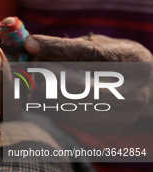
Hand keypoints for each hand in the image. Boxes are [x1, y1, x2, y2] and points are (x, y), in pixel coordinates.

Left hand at [23, 34, 152, 131]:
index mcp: (133, 61)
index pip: (89, 54)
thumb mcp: (108, 46)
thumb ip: (77, 46)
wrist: (150, 94)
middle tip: (30, 65)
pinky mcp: (108, 127)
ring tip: (38, 79)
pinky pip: (71, 118)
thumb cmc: (122, 63)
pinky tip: (49, 94)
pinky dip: (54, 104)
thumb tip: (37, 46)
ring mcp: (121, 114)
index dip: (57, 49)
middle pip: (77, 84)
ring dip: (47, 91)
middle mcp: (131, 90)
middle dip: (47, 73)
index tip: (31, 44)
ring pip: (70, 104)